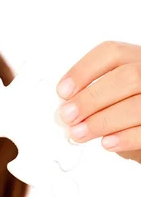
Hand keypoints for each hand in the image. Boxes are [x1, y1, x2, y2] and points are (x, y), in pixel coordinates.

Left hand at [56, 41, 140, 162]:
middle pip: (127, 77)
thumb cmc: (124, 110)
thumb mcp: (110, 94)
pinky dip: (124, 138)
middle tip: (68, 116)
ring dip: (102, 121)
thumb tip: (65, 106)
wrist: (140, 130)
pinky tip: (106, 143)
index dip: (83, 71)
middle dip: (91, 98)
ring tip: (80, 133)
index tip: (63, 91)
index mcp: (135, 58)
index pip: (111, 53)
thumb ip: (91, 93)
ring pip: (137, 104)